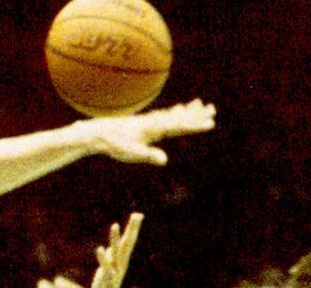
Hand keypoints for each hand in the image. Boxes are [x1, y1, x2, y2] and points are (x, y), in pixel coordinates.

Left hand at [83, 99, 215, 164]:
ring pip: (173, 114)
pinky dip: (175, 112)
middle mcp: (153, 121)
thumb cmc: (114, 144)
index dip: (195, 126)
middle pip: (179, 117)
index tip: (211, 124)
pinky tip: (178, 110)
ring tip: (201, 105)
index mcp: (154, 128)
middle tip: (213, 110)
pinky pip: (165, 116)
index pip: (179, 126)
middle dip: (196, 115)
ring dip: (188, 110)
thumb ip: (148, 155)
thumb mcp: (132, 153)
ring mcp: (149, 120)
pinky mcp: (144, 122)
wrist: (98, 133)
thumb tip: (164, 160)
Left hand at [89, 212, 142, 287]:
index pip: (126, 245)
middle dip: (132, 230)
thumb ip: (107, 263)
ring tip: (114, 225)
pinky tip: (100, 248)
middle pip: (127, 247)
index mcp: (118, 265)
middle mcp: (119, 269)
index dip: (131, 230)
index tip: (138, 214)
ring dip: (115, 240)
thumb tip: (107, 251)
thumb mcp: (104, 276)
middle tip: (138, 214)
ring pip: (116, 256)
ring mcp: (113, 277)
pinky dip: (103, 259)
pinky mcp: (105, 284)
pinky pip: (105, 269)